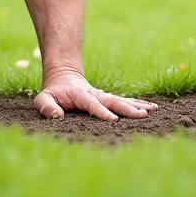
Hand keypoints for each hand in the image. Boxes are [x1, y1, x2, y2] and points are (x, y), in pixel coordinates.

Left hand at [33, 72, 157, 120]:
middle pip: (113, 101)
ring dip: (137, 106)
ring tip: (152, 111)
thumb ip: (46, 106)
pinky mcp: (109, 99)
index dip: (102, 112)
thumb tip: (56, 117)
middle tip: (141, 116)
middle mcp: (96, 95)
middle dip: (127, 109)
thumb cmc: (53, 91)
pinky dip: (139, 104)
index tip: (113, 120)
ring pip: (122, 101)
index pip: (93, 104)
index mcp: (81, 95)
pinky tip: (152, 108)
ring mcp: (104, 96)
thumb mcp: (43, 98)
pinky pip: (125, 101)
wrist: (63, 76)